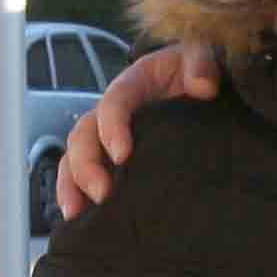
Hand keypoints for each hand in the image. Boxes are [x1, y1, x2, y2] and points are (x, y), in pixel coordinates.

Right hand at [51, 40, 216, 217]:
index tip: (122, 155)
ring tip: (77, 213)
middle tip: (102, 193)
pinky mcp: (108, 159)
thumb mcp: (200, 56)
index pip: (113, 102)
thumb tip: (204, 86)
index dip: (112, 127)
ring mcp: (105, 137)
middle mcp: (110, 113)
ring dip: (72, 185)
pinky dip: (73, 195)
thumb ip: (201, 65)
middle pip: (83, 134)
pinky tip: (78, 220)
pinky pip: (79, 176)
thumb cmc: (191, 72)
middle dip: (86, 165)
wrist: (193, 85)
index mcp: (132, 86)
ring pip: (73, 157)